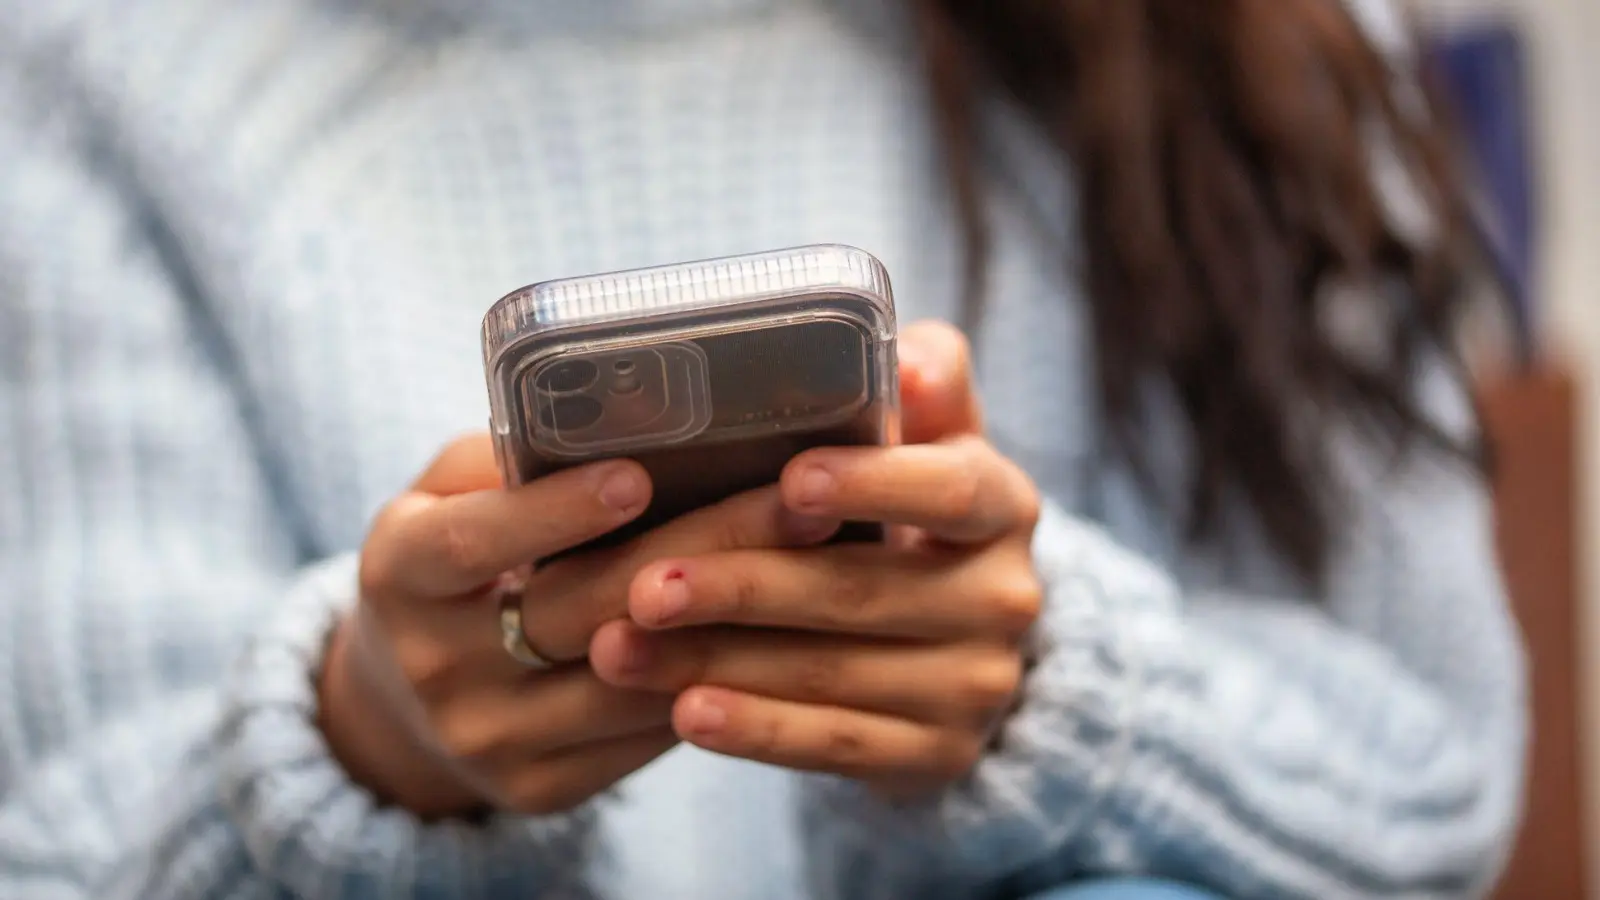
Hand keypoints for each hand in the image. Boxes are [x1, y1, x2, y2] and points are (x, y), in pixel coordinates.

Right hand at [319, 438, 836, 818]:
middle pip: (581, 608)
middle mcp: (433, 667)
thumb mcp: (448, 496)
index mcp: (397, 573)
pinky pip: (648, 735)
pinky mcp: (542, 788)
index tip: (638, 475)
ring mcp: (488, 738)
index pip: (470, 543)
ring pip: (630, 681)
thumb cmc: (456, 560)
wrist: (410, 700)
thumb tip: (618, 407)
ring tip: (820, 563)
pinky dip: (721, 679)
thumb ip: (509, 460)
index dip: (552, 512)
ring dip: (734, 622)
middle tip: (795, 502)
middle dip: (699, 550)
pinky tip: (790, 632)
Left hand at [588, 323, 1042, 791]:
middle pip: (863, 593)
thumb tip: (909, 362)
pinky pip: (837, 745)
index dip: (875, 486)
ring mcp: (977, 687)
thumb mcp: (930, 444)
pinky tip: (685, 714)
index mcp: (1004, 506)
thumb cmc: (909, 516)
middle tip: (646, 584)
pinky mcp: (941, 755)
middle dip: (746, 588)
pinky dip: (757, 730)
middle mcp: (1006, 600)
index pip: (951, 492)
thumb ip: (923, 388)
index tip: (793, 482)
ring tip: (621, 649)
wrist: (961, 647)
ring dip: (718, 663)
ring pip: (834, 675)